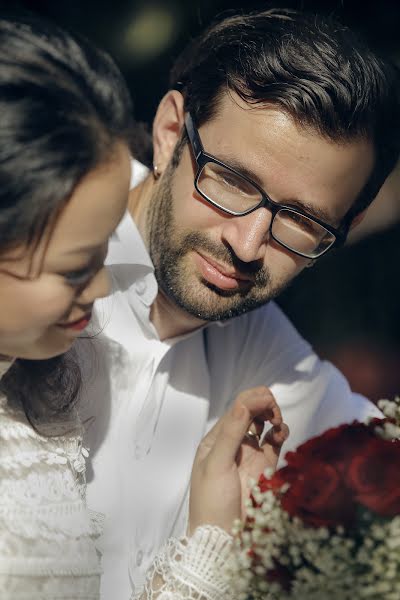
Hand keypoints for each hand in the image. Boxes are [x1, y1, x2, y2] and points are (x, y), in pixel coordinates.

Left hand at [189, 386, 288, 533]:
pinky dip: (281, 432)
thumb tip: (243, 404)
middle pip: (252, 411)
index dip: (253, 399)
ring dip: (273, 415)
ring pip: (265, 423)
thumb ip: (230, 434)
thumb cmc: (211, 502)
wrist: (222, 537)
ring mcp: (250, 454)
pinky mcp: (265, 466)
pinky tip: (280, 434)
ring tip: (277, 423)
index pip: (237, 408)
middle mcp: (234, 442)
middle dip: (265, 405)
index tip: (268, 400)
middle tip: (273, 413)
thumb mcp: (216, 465)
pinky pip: (275, 442)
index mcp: (216, 438)